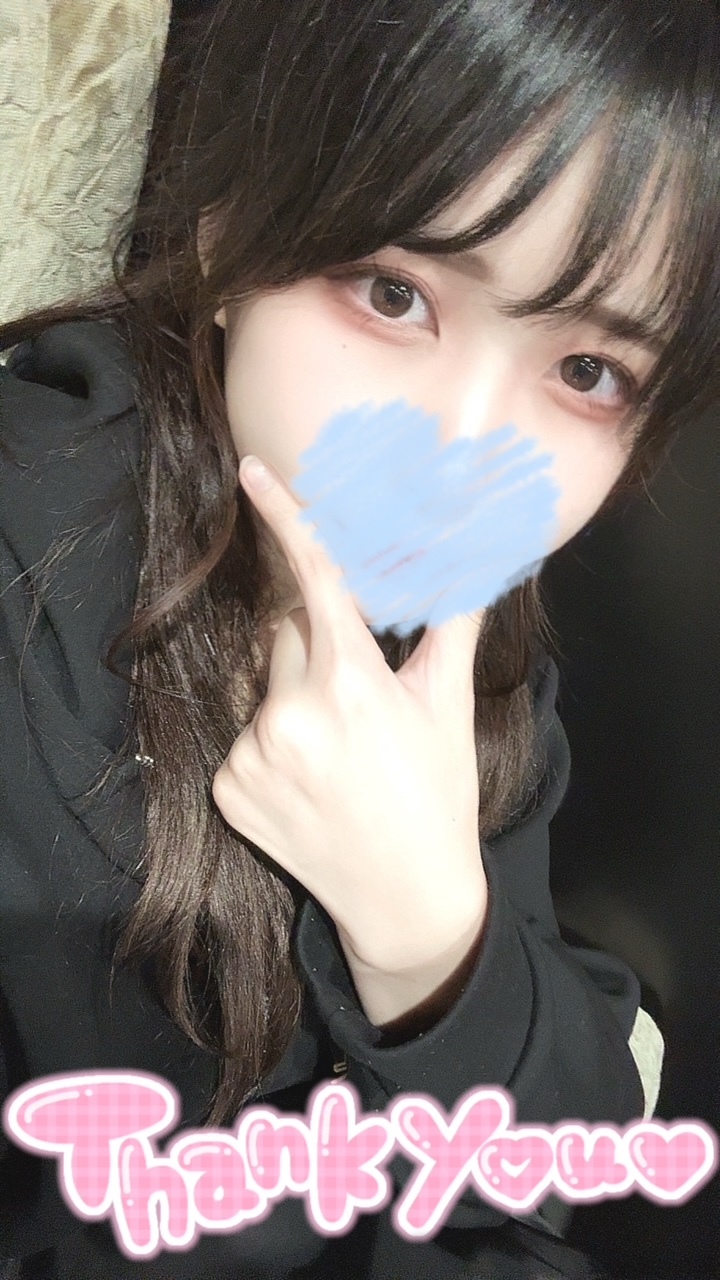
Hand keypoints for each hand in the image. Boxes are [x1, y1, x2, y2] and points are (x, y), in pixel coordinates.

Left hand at [212, 454, 488, 1000]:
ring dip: (293, 700)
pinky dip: (270, 746)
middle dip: (317, 647)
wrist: (406, 898)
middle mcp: (292, 715)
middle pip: (287, 636)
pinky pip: (243, 738)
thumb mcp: (447, 704)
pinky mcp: (228, 791)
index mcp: (352, 684)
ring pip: (264, 688)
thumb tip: (475, 561)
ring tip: (337, 753)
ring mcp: (254, 756)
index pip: (316, 582)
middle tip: (355, 697)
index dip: (284, 520)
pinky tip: (309, 781)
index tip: (251, 473)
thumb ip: (452, 623)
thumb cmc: (436, 794)